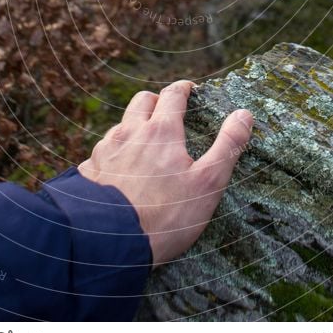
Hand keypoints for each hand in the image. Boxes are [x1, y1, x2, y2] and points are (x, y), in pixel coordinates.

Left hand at [78, 80, 252, 265]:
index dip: (185, 89)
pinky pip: (103, 152)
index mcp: (160, 131)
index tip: (191, 90)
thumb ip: (227, 146)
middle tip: (168, 113)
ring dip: (135, 127)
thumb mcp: (208, 183)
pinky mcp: (89, 170)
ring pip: (121, 125)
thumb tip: (244, 115)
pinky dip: (115, 153)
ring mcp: (105, 150)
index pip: (173, 94)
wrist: (110, 243)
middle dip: (157, 101)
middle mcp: (129, 132)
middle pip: (142, 100)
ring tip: (146, 146)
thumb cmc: (166, 215)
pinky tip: (121, 173)